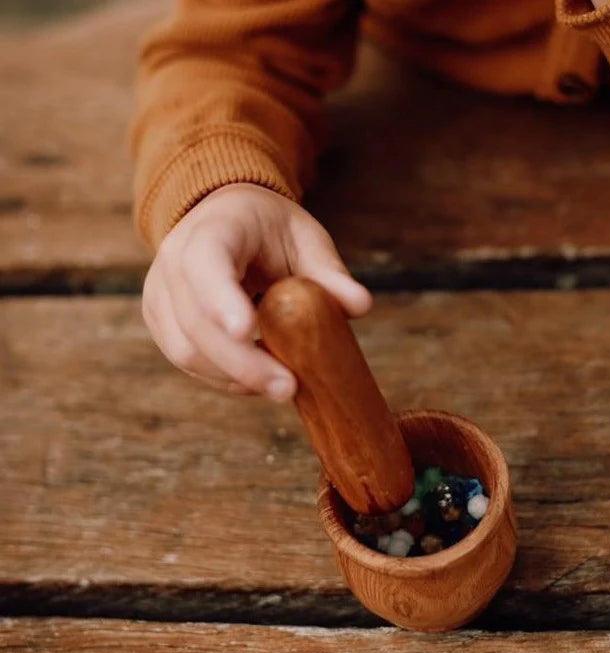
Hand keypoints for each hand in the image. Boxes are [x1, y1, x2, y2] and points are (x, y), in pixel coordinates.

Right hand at [142, 183, 371, 399]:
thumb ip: (329, 272)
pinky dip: (224, 377)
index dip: (221, 300)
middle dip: (242, 362)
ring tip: (281, 387)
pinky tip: (258, 381)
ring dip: (234, 377)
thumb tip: (360, 305)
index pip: (205, 264)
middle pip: (195, 321)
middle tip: (287, 388)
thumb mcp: (305, 239)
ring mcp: (160, 294)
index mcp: (212, 230)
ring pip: (186, 350)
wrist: (225, 219)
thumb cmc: (269, 229)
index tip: (248, 332)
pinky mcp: (162, 323)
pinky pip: (187, 360)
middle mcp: (173, 261)